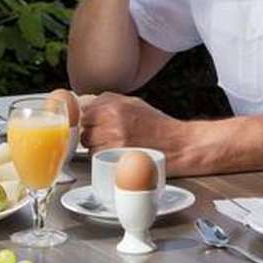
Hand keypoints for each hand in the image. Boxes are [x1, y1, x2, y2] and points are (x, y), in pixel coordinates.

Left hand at [78, 92, 197, 171]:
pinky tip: (120, 156)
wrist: (180, 145)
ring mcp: (113, 140)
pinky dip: (105, 159)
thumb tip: (85, 106)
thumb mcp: (135, 104)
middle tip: (111, 138)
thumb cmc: (159, 126)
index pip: (83, 112)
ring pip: (89, 147)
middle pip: (83, 130)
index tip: (96, 124)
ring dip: (98, 149)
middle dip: (93, 135)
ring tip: (117, 148)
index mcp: (113, 104)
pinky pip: (99, 159)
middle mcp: (111, 120)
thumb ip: (109, 103)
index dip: (90, 120)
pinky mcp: (117, 158)